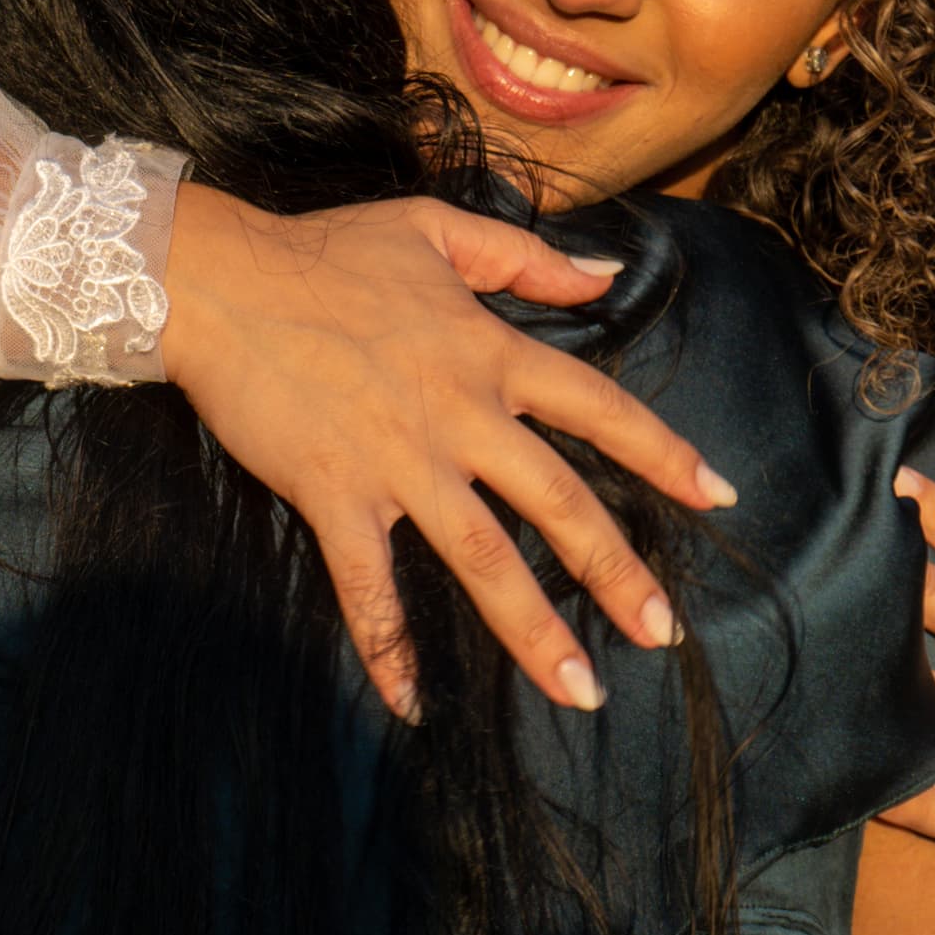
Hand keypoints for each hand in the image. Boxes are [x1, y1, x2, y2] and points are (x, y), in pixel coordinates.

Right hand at [158, 186, 736, 719]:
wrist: (216, 281)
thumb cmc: (321, 251)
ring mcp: (399, 461)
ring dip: (535, 631)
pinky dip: (389, 648)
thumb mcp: (433, 230)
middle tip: (662, 634)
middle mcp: (460, 415)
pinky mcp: (335, 495)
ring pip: (485, 558)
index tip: (718, 494)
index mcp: (489, 353)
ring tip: (581, 691)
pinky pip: (368, 587)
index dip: (664, 454)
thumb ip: (524, 258)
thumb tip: (604, 276)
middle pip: (560, 504)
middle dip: (619, 573)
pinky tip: (412, 704)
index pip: (601, 408)